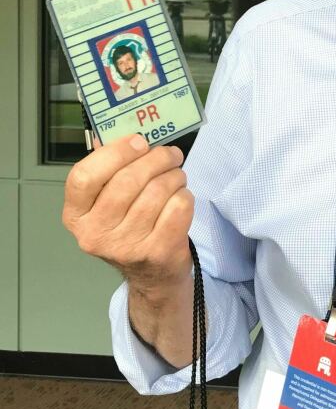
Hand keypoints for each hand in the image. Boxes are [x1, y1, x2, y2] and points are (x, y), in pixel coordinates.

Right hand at [62, 133, 193, 285]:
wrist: (152, 275)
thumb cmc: (129, 227)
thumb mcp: (107, 203)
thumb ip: (108, 170)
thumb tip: (118, 134)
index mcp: (76, 216)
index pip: (84, 177)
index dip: (114, 153)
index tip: (138, 141)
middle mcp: (95, 234)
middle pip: (128, 180)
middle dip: (156, 159)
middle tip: (170, 154)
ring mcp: (126, 246)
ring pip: (157, 191)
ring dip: (174, 176)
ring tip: (177, 176)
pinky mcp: (157, 252)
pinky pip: (178, 207)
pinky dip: (185, 195)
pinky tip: (180, 198)